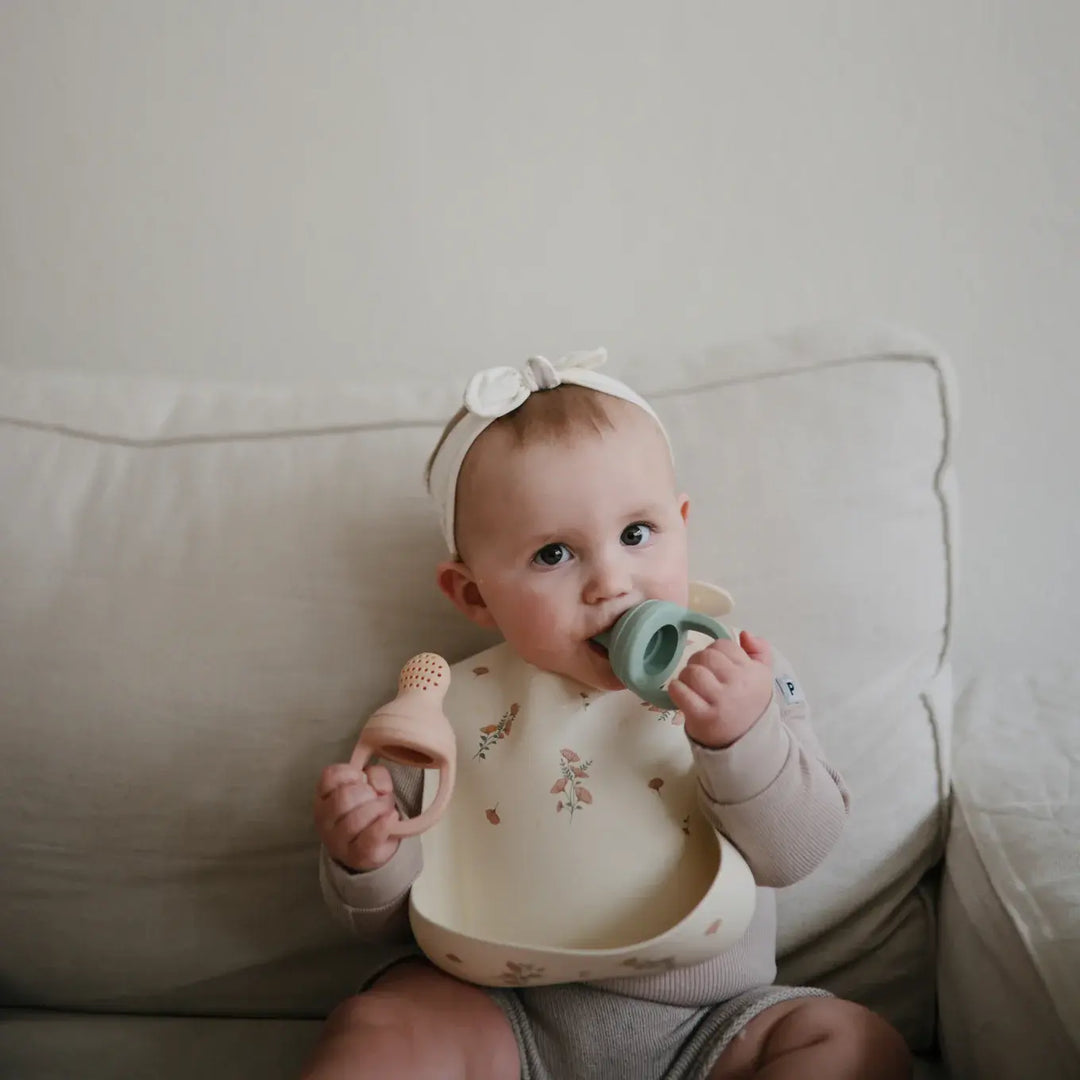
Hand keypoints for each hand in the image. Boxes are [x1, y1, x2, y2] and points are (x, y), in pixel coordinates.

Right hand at [314, 763, 400, 871]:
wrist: (369, 846)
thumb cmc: (367, 808)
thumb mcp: (371, 785)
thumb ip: (376, 775)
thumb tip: (380, 786)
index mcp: (324, 796)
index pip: (330, 777)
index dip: (349, 773)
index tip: (360, 778)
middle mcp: (325, 819)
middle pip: (344, 797)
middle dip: (367, 793)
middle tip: (375, 797)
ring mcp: (338, 840)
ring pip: (355, 820)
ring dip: (377, 809)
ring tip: (384, 810)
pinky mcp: (357, 855)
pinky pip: (369, 840)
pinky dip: (382, 826)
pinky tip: (392, 817)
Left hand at [668, 630, 773, 748]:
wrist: (746, 742)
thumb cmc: (749, 704)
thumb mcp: (762, 677)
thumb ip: (759, 651)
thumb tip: (744, 634)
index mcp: (753, 672)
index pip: (723, 645)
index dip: (716, 653)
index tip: (717, 667)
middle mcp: (738, 684)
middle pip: (705, 656)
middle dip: (698, 662)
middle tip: (701, 676)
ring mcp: (720, 701)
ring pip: (692, 672)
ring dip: (686, 676)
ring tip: (692, 686)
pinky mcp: (703, 717)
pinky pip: (680, 691)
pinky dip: (676, 690)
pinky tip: (682, 694)